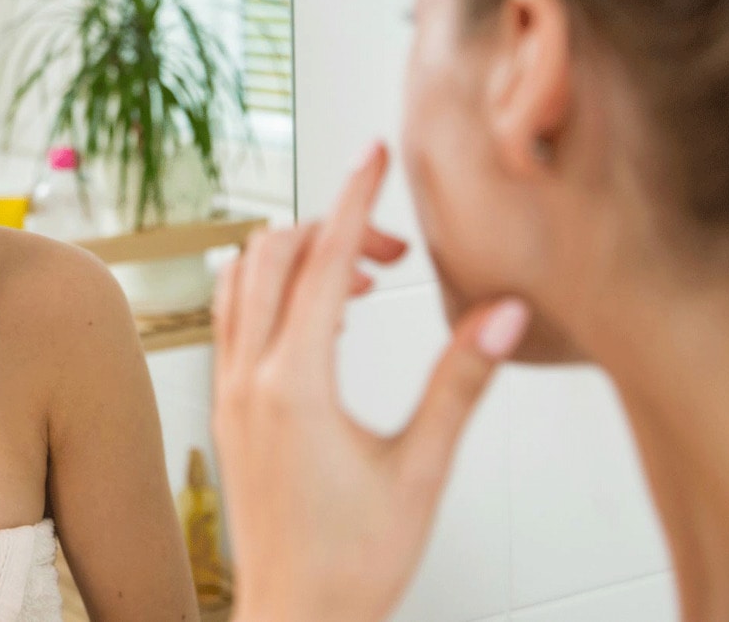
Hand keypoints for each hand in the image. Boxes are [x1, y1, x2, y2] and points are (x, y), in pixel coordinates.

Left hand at [212, 142, 530, 621]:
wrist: (294, 617)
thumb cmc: (354, 561)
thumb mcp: (422, 469)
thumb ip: (460, 383)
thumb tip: (504, 310)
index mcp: (294, 384)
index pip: (323, 259)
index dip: (357, 197)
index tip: (376, 153)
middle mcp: (247, 377)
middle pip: (274, 254)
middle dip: (334, 227)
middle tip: (396, 250)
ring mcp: (226, 391)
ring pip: (242, 280)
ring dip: (296, 256)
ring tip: (361, 279)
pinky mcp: (223, 408)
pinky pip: (231, 317)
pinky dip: (269, 289)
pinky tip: (318, 314)